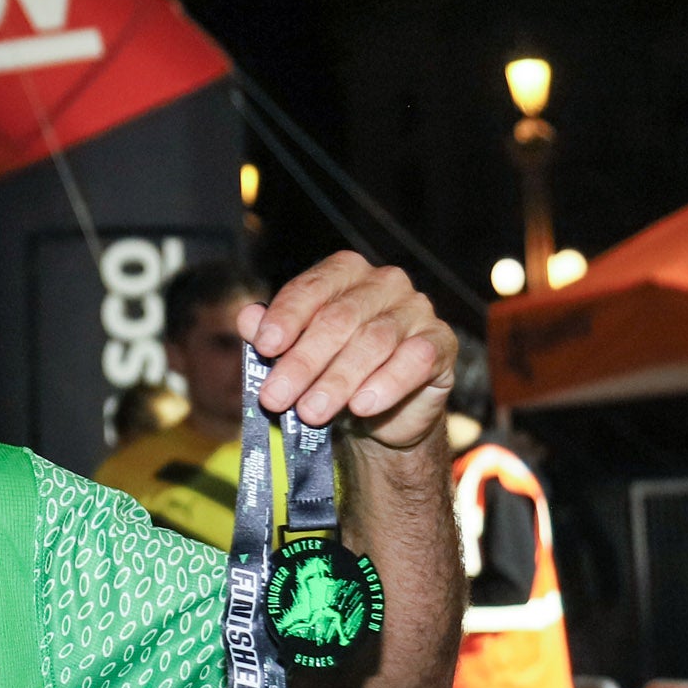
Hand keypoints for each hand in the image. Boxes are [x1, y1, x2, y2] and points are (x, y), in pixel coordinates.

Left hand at [239, 254, 455, 450]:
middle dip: (303, 362)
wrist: (381, 414)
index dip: (286, 317)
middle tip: (276, 398)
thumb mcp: (295, 356)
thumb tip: (247, 317)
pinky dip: (387, 384)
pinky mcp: (440, 343)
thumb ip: (270, 335)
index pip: (311, 288)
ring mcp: (416, 310)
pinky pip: (415, 359)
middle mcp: (384, 283)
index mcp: (344, 273)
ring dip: (338, 381)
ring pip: (374, 341)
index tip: (263, 346)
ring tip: (310, 412)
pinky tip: (362, 406)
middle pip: (339, 318)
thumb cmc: (332, 374)